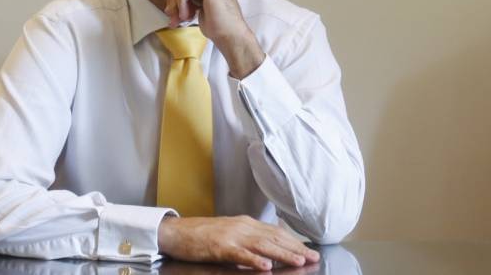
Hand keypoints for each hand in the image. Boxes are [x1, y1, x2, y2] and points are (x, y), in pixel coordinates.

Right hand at [158, 215, 320, 270]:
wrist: (176, 232)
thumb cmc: (201, 236)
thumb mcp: (229, 234)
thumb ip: (248, 241)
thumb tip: (269, 252)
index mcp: (246, 223)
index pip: (276, 232)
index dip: (294, 242)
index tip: (310, 251)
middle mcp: (242, 226)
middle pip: (274, 238)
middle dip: (295, 248)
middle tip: (313, 258)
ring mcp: (232, 236)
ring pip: (263, 245)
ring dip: (282, 254)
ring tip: (298, 262)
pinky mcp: (219, 246)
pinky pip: (240, 254)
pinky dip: (254, 260)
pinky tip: (266, 267)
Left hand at [165, 0, 263, 77]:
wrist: (231, 36)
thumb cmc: (218, 24)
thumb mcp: (200, 5)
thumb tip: (169, 1)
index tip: (174, 14)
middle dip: (174, 0)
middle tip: (173, 18)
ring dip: (177, 3)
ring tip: (182, 18)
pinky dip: (181, 3)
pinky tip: (187, 15)